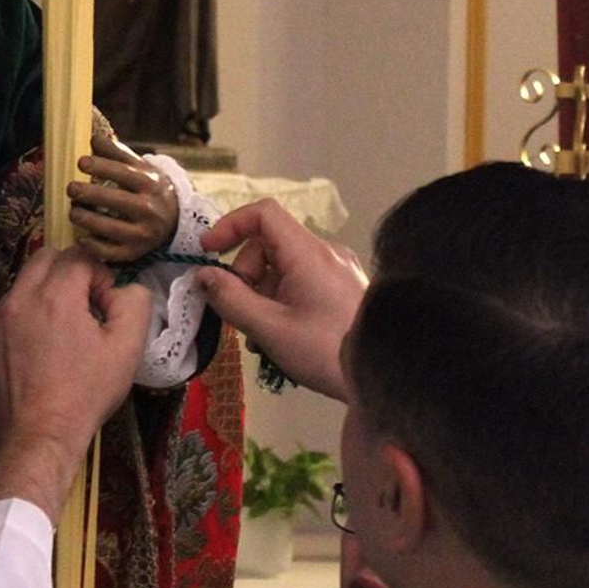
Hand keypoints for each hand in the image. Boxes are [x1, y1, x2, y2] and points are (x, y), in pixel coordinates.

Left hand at [0, 248, 152, 517]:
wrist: (39, 437)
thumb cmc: (86, 394)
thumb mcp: (127, 349)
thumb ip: (134, 303)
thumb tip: (123, 287)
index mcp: (55, 295)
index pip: (79, 254)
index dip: (99, 274)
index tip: (104, 305)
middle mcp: (18, 298)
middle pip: (45, 257)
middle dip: (69, 272)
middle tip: (84, 308)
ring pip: (23, 285)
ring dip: (45, 295)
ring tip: (60, 335)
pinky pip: (6, 313)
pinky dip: (24, 319)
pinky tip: (37, 354)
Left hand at [68, 130, 178, 263]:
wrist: (175, 220)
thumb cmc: (151, 189)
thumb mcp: (141, 168)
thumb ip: (118, 153)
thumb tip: (93, 137)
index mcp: (150, 184)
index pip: (124, 173)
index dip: (102, 167)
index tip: (81, 162)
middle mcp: (149, 209)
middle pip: (117, 201)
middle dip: (90, 194)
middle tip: (71, 188)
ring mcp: (143, 234)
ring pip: (112, 229)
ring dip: (88, 220)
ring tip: (73, 211)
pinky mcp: (135, 253)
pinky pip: (113, 253)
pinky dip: (95, 247)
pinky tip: (82, 238)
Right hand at [199, 201, 368, 400]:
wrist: (385, 374)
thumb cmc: (326, 351)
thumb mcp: (270, 329)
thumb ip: (231, 300)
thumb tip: (203, 276)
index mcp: (309, 253)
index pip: (263, 213)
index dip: (230, 225)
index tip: (208, 252)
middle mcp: (326, 252)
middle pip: (269, 244)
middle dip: (245, 275)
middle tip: (241, 315)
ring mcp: (338, 270)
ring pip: (283, 266)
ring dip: (262, 294)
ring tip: (262, 336)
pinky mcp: (344, 288)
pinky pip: (302, 282)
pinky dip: (282, 300)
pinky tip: (283, 335)